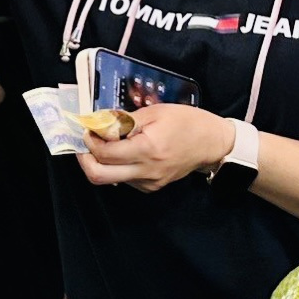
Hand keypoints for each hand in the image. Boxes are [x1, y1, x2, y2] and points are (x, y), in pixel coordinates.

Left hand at [78, 103, 234, 192]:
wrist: (213, 143)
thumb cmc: (187, 122)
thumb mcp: (155, 112)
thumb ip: (124, 120)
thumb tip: (99, 123)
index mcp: (147, 149)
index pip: (105, 153)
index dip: (89, 141)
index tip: (88, 129)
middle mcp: (147, 171)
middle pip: (99, 176)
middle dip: (85, 160)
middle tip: (85, 143)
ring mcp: (149, 182)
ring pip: (111, 179)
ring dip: (101, 162)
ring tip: (106, 144)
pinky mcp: (152, 187)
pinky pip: (125, 180)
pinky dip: (117, 166)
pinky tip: (124, 152)